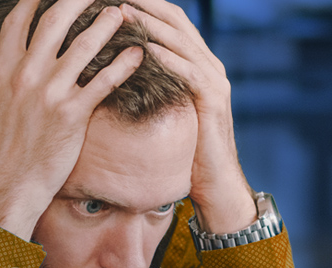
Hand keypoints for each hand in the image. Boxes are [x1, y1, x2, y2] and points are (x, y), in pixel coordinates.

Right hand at [0, 0, 143, 240]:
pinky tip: (137, 54)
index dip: (35, 0)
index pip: (19, 21)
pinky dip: (123, 65)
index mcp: (1, 70)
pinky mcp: (72, 114)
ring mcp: (50, 93)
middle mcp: (25, 75)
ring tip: (121, 13)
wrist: (6, 187)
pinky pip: (104, 81)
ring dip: (106, 24)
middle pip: (54, 20)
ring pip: (84, 45)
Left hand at [122, 0, 256, 233]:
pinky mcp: (214, 101)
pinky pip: (189, 72)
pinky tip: (146, 48)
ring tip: (122, 11)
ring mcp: (215, 80)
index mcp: (196, 63)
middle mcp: (208, 64)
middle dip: (146, 3)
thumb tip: (115, 72)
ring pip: (181, 41)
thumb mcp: (163, 111)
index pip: (169, 21)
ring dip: (150, 24)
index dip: (144, 5)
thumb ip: (150, 86)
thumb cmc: (184, 152)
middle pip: (176, 21)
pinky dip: (168, 58)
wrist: (216, 185)